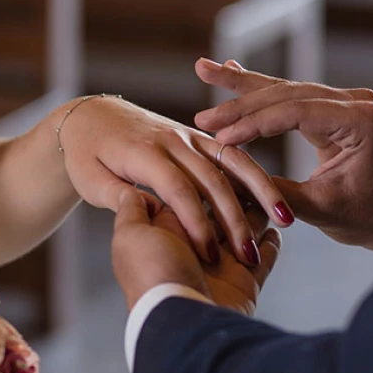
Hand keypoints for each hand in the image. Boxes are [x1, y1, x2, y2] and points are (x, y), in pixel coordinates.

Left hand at [58, 95, 294, 265]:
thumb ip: (115, 195)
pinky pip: (234, 156)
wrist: (92, 117)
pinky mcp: (200, 139)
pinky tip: (276, 202)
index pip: (177, 190)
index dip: (195, 223)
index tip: (209, 254)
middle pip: (212, 179)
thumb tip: (145, 206)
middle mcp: (172, 142)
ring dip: (261, 192)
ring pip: (234, 162)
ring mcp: (189, 137)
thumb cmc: (86, 156)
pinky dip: (257, 177)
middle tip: (249, 252)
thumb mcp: (89, 179)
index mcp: (144, 155)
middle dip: (234, 217)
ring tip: (286, 219)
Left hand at [111, 191, 280, 314]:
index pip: (187, 195)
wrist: (177, 325)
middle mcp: (193, 245)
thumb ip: (131, 210)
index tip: (208, 165)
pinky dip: (272, 244)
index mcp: (166, 230)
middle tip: (248, 174)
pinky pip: (265, 256)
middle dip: (237, 193)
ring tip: (269, 191)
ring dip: (259, 211)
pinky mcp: (245, 280)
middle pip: (222, 207)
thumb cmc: (150, 279)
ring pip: (246, 226)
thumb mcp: (129, 238)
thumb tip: (134, 190)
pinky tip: (277, 230)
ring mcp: (221, 263)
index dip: (200, 183)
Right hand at [195, 59, 372, 252]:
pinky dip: (260, 90)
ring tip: (205, 70)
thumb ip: (276, 191)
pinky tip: (231, 71)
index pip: (296, 113)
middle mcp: (357, 102)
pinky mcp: (335, 106)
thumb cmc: (365, 216)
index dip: (254, 124)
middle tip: (202, 117)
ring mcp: (347, 100)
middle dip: (241, 103)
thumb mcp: (320, 209)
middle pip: (287, 94)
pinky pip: (292, 96)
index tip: (220, 138)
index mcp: (360, 123)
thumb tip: (229, 177)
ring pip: (285, 89)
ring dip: (243, 86)